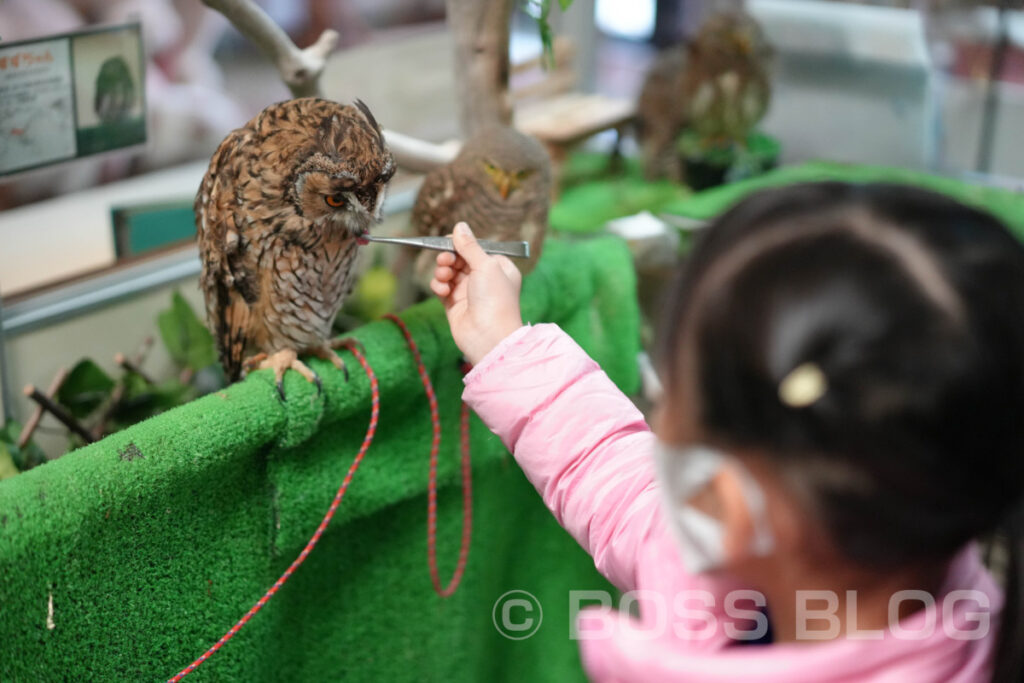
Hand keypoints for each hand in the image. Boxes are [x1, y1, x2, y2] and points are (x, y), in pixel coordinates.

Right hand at [430, 222, 523, 364]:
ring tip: (444, 277)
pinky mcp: (455, 304)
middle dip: (449, 257)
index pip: (475, 248)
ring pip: (448, 272)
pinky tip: (443, 291)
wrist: (489, 338)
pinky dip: (439, 286)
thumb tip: (460, 226)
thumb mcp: (485, 265)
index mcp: (498, 267)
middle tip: (445, 260)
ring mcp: (469, 292)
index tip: (448, 241)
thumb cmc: (495, 301)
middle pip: (459, 258)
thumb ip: (470, 246)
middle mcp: (484, 279)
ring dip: (442, 271)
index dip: (460, 244)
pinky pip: (441, 288)